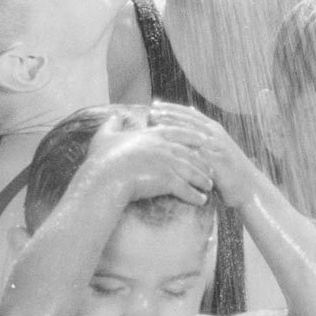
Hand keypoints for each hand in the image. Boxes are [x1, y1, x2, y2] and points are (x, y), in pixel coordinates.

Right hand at [88, 111, 214, 208]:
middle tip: (211, 167)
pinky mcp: (168, 180)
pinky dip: (195, 196)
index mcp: (152, 135)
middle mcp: (164, 147)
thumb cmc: (103, 158)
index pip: (178, 132)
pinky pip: (186, 189)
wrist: (105, 177)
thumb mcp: (105, 136)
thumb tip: (115, 115)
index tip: (203, 139)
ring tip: (209, 186)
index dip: (193, 135)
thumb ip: (112, 124)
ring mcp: (168, 163)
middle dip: (202, 161)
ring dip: (202, 179)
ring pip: (192, 171)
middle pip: (190, 153)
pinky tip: (201, 200)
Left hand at [148, 101, 254, 205]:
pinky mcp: (217, 159)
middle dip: (170, 113)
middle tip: (152, 109)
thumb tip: (190, 120)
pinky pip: (196, 150)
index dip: (173, 109)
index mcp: (214, 130)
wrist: (249, 188)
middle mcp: (215, 134)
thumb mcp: (216, 150)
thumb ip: (203, 138)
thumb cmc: (230, 171)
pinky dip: (181, 145)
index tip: (156, 105)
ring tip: (156, 120)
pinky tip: (168, 144)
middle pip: (189, 118)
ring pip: (191, 130)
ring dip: (173, 124)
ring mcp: (217, 145)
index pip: (190, 114)